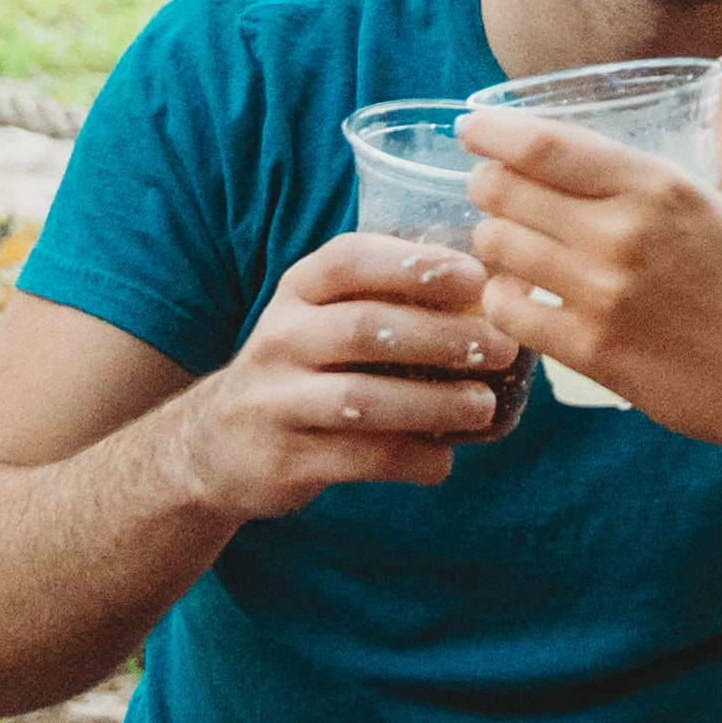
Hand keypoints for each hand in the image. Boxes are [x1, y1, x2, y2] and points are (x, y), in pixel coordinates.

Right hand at [146, 234, 519, 519]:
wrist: (215, 445)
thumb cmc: (304, 369)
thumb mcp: (326, 320)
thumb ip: (392, 303)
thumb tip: (506, 293)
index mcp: (297, 290)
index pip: (349, 260)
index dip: (414, 263)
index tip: (476, 276)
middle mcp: (281, 338)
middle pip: (362, 328)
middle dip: (439, 336)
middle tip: (502, 347)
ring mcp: (275, 401)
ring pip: (360, 400)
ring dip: (432, 403)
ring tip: (483, 407)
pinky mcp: (282, 458)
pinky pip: (356, 459)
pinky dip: (410, 460)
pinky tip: (443, 462)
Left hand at [460, 62, 721, 450]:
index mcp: (660, 186)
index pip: (544, 145)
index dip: (493, 133)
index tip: (472, 128)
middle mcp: (623, 233)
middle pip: (506, 192)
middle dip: (486, 185)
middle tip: (490, 190)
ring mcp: (603, 295)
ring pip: (498, 248)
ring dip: (491, 240)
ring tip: (504, 241)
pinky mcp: (592, 351)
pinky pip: (510, 312)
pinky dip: (502, 298)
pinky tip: (517, 294)